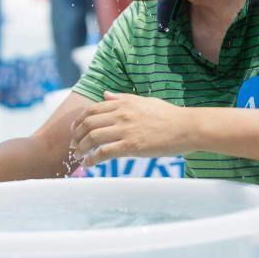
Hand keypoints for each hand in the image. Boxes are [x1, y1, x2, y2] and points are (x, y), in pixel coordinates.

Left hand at [70, 92, 194, 165]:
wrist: (185, 128)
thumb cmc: (168, 115)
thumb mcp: (143, 101)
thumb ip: (122, 98)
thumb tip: (105, 94)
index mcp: (124, 102)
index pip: (92, 109)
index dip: (79, 120)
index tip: (74, 129)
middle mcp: (121, 114)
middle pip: (88, 123)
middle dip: (76, 135)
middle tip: (72, 144)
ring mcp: (125, 130)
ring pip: (93, 137)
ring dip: (81, 147)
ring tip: (77, 155)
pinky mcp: (130, 146)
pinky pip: (104, 152)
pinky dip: (92, 158)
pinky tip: (89, 163)